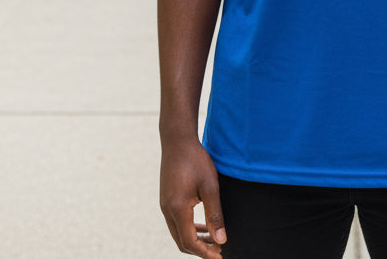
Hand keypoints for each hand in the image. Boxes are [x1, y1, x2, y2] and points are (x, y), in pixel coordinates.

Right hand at [160, 137, 225, 256]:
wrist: (177, 140)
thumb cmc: (196, 160)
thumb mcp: (210, 186)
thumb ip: (215, 214)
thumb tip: (221, 240)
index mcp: (178, 208)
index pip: (190, 242)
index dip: (205, 253)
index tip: (220, 256)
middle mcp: (167, 210)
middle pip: (182, 242)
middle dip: (200, 250)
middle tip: (219, 250)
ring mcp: (164, 205)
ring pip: (178, 233)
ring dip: (195, 240)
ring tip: (214, 240)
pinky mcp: (166, 200)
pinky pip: (176, 223)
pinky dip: (189, 229)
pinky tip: (203, 226)